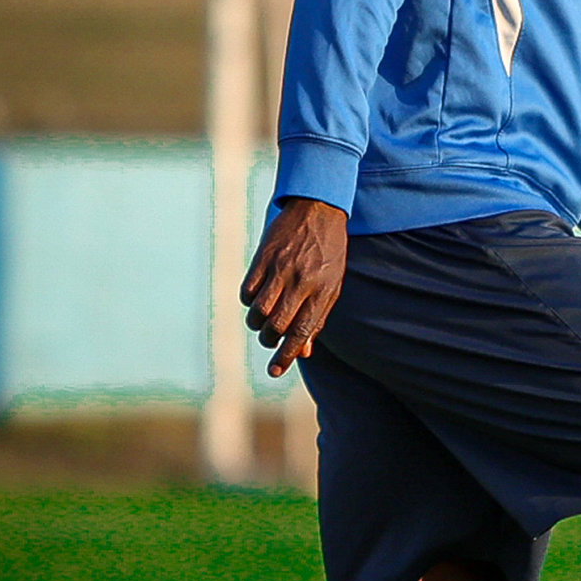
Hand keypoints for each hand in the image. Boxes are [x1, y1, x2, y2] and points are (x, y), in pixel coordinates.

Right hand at [240, 197, 347, 375]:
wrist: (319, 209)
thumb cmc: (330, 252)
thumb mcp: (332, 285)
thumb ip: (318, 318)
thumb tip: (305, 351)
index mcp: (322, 291)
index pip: (301, 332)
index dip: (287, 355)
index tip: (274, 371)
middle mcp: (301, 282)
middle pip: (277, 325)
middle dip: (269, 339)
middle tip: (270, 338)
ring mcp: (281, 269)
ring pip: (259, 311)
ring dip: (257, 323)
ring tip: (262, 321)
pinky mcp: (263, 257)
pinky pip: (247, 290)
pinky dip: (248, 302)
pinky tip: (256, 299)